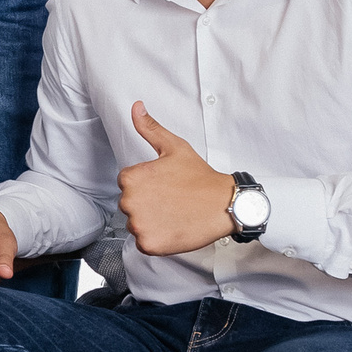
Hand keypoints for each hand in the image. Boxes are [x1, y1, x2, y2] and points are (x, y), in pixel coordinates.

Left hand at [118, 101, 237, 256]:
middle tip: (172, 200)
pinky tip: (173, 228)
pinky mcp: (148, 244)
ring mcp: (138, 225)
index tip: (165, 186)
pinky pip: (144, 243)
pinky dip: (157, 239)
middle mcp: (129, 201)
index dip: (148, 185)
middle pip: (130, 205)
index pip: (127, 184)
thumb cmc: (199, 176)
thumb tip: (136, 107)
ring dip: (151, 222)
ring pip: (136, 224)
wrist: (224, 204)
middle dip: (147, 203)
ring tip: (174, 213)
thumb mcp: (174, 147)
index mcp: (131, 178)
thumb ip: (150, 128)